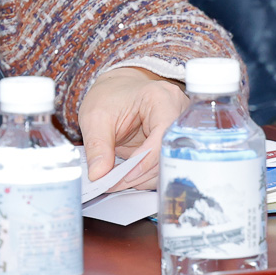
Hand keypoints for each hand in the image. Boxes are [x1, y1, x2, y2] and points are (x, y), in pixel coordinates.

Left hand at [79, 66, 188, 190]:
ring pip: (168, 165)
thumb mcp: (95, 117)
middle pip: (169, 154)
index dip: (146, 159)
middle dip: (142, 173)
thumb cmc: (109, 96)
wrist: (115, 92)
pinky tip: (127, 177)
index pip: (164, 135)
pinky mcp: (173, 145)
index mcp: (162, 98)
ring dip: (143, 178)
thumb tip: (98, 175)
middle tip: (115, 182)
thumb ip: (97, 145)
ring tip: (117, 181)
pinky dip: (145, 176)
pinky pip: (164, 166)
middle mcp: (178, 113)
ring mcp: (179, 130)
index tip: (125, 175)